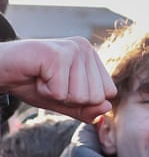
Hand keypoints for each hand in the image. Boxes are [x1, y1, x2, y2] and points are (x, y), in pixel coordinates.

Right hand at [0, 37, 115, 122]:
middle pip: (96, 97)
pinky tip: (36, 76)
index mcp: (92, 57)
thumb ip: (86, 108)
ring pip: (80, 96)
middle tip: (50, 83)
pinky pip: (60, 92)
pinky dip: (44, 91)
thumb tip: (107, 107)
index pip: (108, 93)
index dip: (82, 100)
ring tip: (42, 78)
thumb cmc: (31, 82)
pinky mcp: (58, 55)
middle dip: (69, 99)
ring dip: (55, 94)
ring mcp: (74, 49)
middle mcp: (87, 49)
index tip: (61, 86)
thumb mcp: (62, 100)